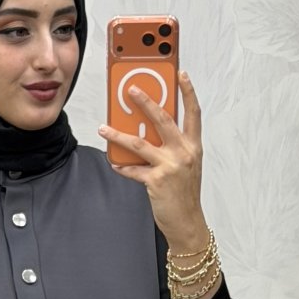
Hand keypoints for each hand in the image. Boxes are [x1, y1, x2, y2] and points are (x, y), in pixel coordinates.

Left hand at [98, 70, 204, 245]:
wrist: (187, 223)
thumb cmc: (185, 195)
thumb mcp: (186, 166)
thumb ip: (172, 147)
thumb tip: (149, 132)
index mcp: (193, 147)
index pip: (193, 113)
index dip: (188, 92)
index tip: (180, 74)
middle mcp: (183, 153)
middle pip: (163, 119)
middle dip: (146, 101)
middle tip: (130, 89)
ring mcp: (170, 166)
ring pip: (139, 143)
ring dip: (118, 134)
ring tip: (104, 127)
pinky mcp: (156, 181)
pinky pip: (132, 169)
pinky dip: (121, 166)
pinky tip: (112, 161)